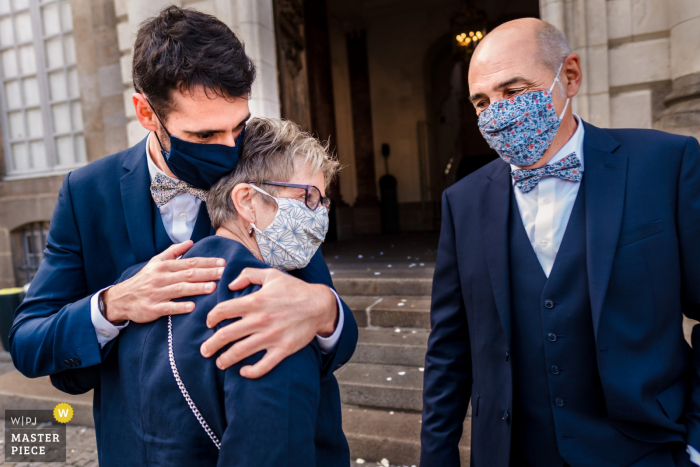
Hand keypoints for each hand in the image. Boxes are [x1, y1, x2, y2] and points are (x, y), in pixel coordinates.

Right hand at [103, 241, 224, 323]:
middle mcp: (161, 278)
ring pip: (179, 289)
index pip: (189, 262)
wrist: (120, 299)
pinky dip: (179, 307)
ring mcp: (156, 293)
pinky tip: (192, 307)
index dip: (207, 262)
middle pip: (187, 274)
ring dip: (197, 288)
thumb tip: (190, 242)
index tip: (223, 263)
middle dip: (207, 273)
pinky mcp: (152, 308)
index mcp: (164, 266)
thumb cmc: (143, 280)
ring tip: (213, 287)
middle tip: (223, 273)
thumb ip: (173, 252)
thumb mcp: (155, 262)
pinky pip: (167, 308)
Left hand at [200, 268, 337, 378]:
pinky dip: (251, 372)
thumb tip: (230, 284)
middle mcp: (260, 319)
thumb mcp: (271, 274)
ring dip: (225, 360)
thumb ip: (248, 274)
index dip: (211, 318)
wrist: (319, 305)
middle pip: (226, 335)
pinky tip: (243, 372)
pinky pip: (263, 366)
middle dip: (211, 345)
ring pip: (240, 352)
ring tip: (219, 363)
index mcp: (255, 301)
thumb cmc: (294, 289)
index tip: (209, 324)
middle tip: (205, 350)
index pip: (223, 310)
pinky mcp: (283, 349)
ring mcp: (271, 336)